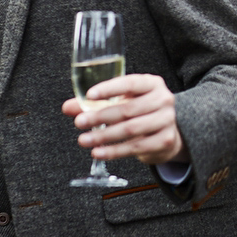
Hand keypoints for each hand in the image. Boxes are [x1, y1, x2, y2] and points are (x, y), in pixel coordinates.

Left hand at [63, 74, 189, 165]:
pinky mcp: (165, 140)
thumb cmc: (141, 111)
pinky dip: (114, 151)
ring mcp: (166, 120)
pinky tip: (98, 152)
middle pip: (127, 109)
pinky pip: (136, 147)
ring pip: (130, 129)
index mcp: (152, 84)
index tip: (89, 95)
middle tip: (79, 122)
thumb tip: (67, 107)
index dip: (109, 89)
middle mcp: (163, 99)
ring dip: (104, 136)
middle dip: (100, 117)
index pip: (130, 83)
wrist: (169, 130)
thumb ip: (95, 103)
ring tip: (84, 140)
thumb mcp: (123, 101)